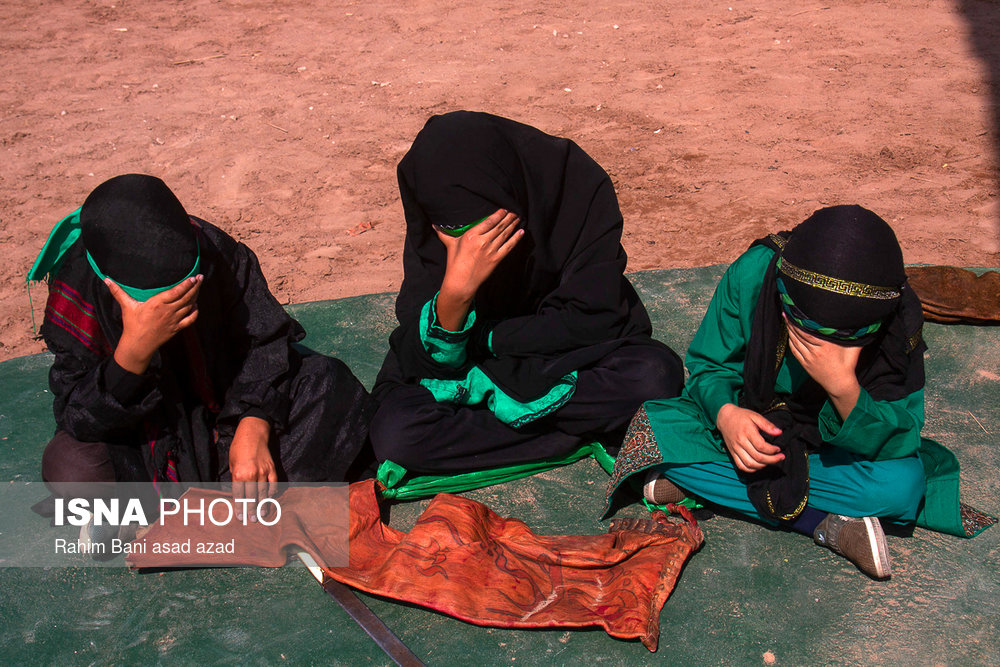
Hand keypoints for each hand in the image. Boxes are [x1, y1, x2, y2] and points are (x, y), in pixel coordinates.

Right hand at [107, 275, 201, 373]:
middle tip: (202, 277)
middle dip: (196, 286)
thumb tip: (106, 279)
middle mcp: (168, 311)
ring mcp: (174, 320)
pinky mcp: (177, 328)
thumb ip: (118, 292)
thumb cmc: (132, 324)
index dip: (186, 284)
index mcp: (157, 304)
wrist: (138, 345)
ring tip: (199, 287)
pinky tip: (196, 305)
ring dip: (196, 296)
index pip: (176, 292)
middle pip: (187, 297)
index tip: (193, 277)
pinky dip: (195, 312)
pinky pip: (190, 319)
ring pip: (190, 306)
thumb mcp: (126, 306)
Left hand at [229, 416, 276, 513]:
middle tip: (252, 519)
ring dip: (263, 504)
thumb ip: (235, 478)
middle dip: (251, 509)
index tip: (240, 516)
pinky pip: (273, 483)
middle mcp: (251, 474)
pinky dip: (272, 492)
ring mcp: (263, 472)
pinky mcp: (272, 468)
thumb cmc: (238, 448)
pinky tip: (271, 498)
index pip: (239, 495)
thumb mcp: (231, 463)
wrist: (252, 434)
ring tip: (263, 514)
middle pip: (251, 496)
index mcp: (238, 474)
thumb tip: (238, 492)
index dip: (239, 507)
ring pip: (263, 492)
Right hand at [434, 209, 523, 330]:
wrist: (461, 282)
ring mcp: (491, 250)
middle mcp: (483, 241)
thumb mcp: (450, 245)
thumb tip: (434, 225)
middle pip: (499, 226)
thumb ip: (444, 233)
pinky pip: (509, 246)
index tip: (504, 209)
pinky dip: (516, 239)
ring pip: (505, 234)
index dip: (499, 214)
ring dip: (513, 225)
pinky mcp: (497, 259)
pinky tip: (521, 232)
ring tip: (518, 218)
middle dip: (509, 218)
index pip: (489, 221)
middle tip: (515, 211)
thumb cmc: (455, 263)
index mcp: (472, 235)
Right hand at [715, 403, 784, 472]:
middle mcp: (740, 442)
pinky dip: (751, 469)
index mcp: (747, 432)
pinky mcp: (732, 453)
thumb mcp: (755, 416)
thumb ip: (767, 425)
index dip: (772, 450)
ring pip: (750, 464)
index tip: (778, 449)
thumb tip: (779, 433)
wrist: (724, 418)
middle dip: (772, 460)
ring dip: (763, 466)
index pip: (761, 446)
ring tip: (771, 462)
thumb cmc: (742, 416)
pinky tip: (759, 465)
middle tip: (780, 457)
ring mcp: (735, 449)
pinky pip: (741, 466)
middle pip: (757, 457)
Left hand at [784, 315, 861, 417]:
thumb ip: (854, 334)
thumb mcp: (854, 348)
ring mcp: (808, 358)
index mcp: (826, 346)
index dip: (800, 323)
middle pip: (799, 335)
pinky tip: (789, 333)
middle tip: (787, 312)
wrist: (839, 383)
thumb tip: (860, 321)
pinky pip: (794, 350)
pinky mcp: (804, 364)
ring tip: (786, 319)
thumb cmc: (848, 365)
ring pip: (795, 342)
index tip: (796, 312)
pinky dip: (790, 340)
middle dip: (792, 323)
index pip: (808, 332)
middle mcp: (815, 352)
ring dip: (790, 330)